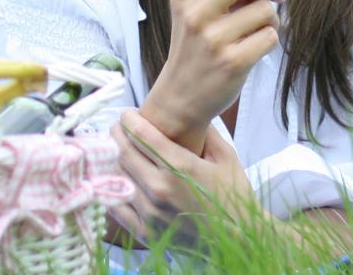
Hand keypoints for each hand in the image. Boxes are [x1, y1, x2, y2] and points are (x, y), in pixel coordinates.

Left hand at [111, 109, 255, 247]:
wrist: (239, 240)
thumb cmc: (233, 196)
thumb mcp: (226, 157)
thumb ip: (205, 131)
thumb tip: (189, 111)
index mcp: (180, 166)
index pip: (141, 134)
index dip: (128, 119)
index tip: (126, 113)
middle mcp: (161, 188)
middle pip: (123, 152)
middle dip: (117, 134)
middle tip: (118, 127)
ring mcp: (151, 213)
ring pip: (116, 176)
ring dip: (112, 159)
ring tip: (116, 150)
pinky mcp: (146, 233)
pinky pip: (116, 206)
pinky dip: (112, 189)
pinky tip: (116, 179)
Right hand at [141, 0, 285, 152]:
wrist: (182, 97)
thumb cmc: (192, 48)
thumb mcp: (186, 14)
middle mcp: (194, 16)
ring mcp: (214, 40)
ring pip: (264, 11)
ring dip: (271, 18)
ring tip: (259, 28)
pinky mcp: (234, 62)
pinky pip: (270, 36)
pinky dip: (270, 38)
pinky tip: (257, 46)